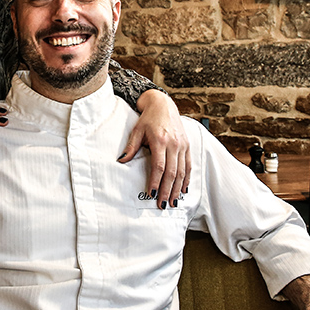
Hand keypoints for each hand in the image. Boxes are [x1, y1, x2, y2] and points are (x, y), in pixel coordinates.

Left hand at [119, 90, 190, 207]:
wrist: (163, 104)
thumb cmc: (148, 118)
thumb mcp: (137, 131)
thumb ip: (131, 147)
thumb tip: (121, 161)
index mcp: (160, 140)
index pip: (159, 166)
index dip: (155, 181)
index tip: (151, 194)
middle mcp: (174, 144)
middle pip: (172, 172)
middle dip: (167, 191)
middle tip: (163, 205)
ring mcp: (182, 145)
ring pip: (182, 171)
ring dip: (178, 188)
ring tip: (173, 202)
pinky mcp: (187, 145)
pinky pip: (188, 165)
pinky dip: (186, 179)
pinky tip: (183, 189)